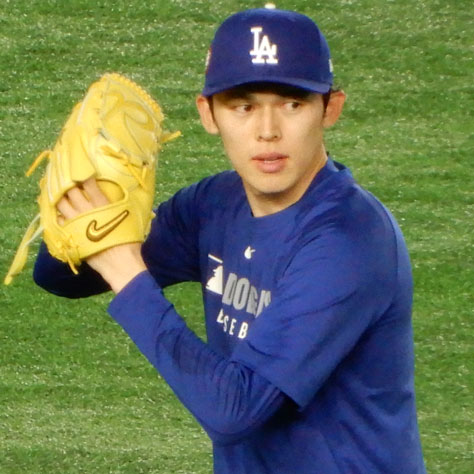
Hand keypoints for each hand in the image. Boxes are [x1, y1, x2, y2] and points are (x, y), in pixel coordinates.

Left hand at [57, 178, 146, 292]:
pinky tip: (61, 212)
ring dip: (60, 196)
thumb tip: (125, 197)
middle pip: (71, 190)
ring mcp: (76, 222)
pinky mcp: (71, 234)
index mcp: (103, 203)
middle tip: (67, 178)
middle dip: (68, 182)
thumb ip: (124, 205)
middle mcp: (87, 210)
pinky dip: (59, 214)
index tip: (82, 171)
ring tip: (60, 192)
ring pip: (61, 203)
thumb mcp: (131, 218)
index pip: (89, 183)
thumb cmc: (129, 241)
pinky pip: (59, 220)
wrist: (119, 263)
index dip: (84, 175)